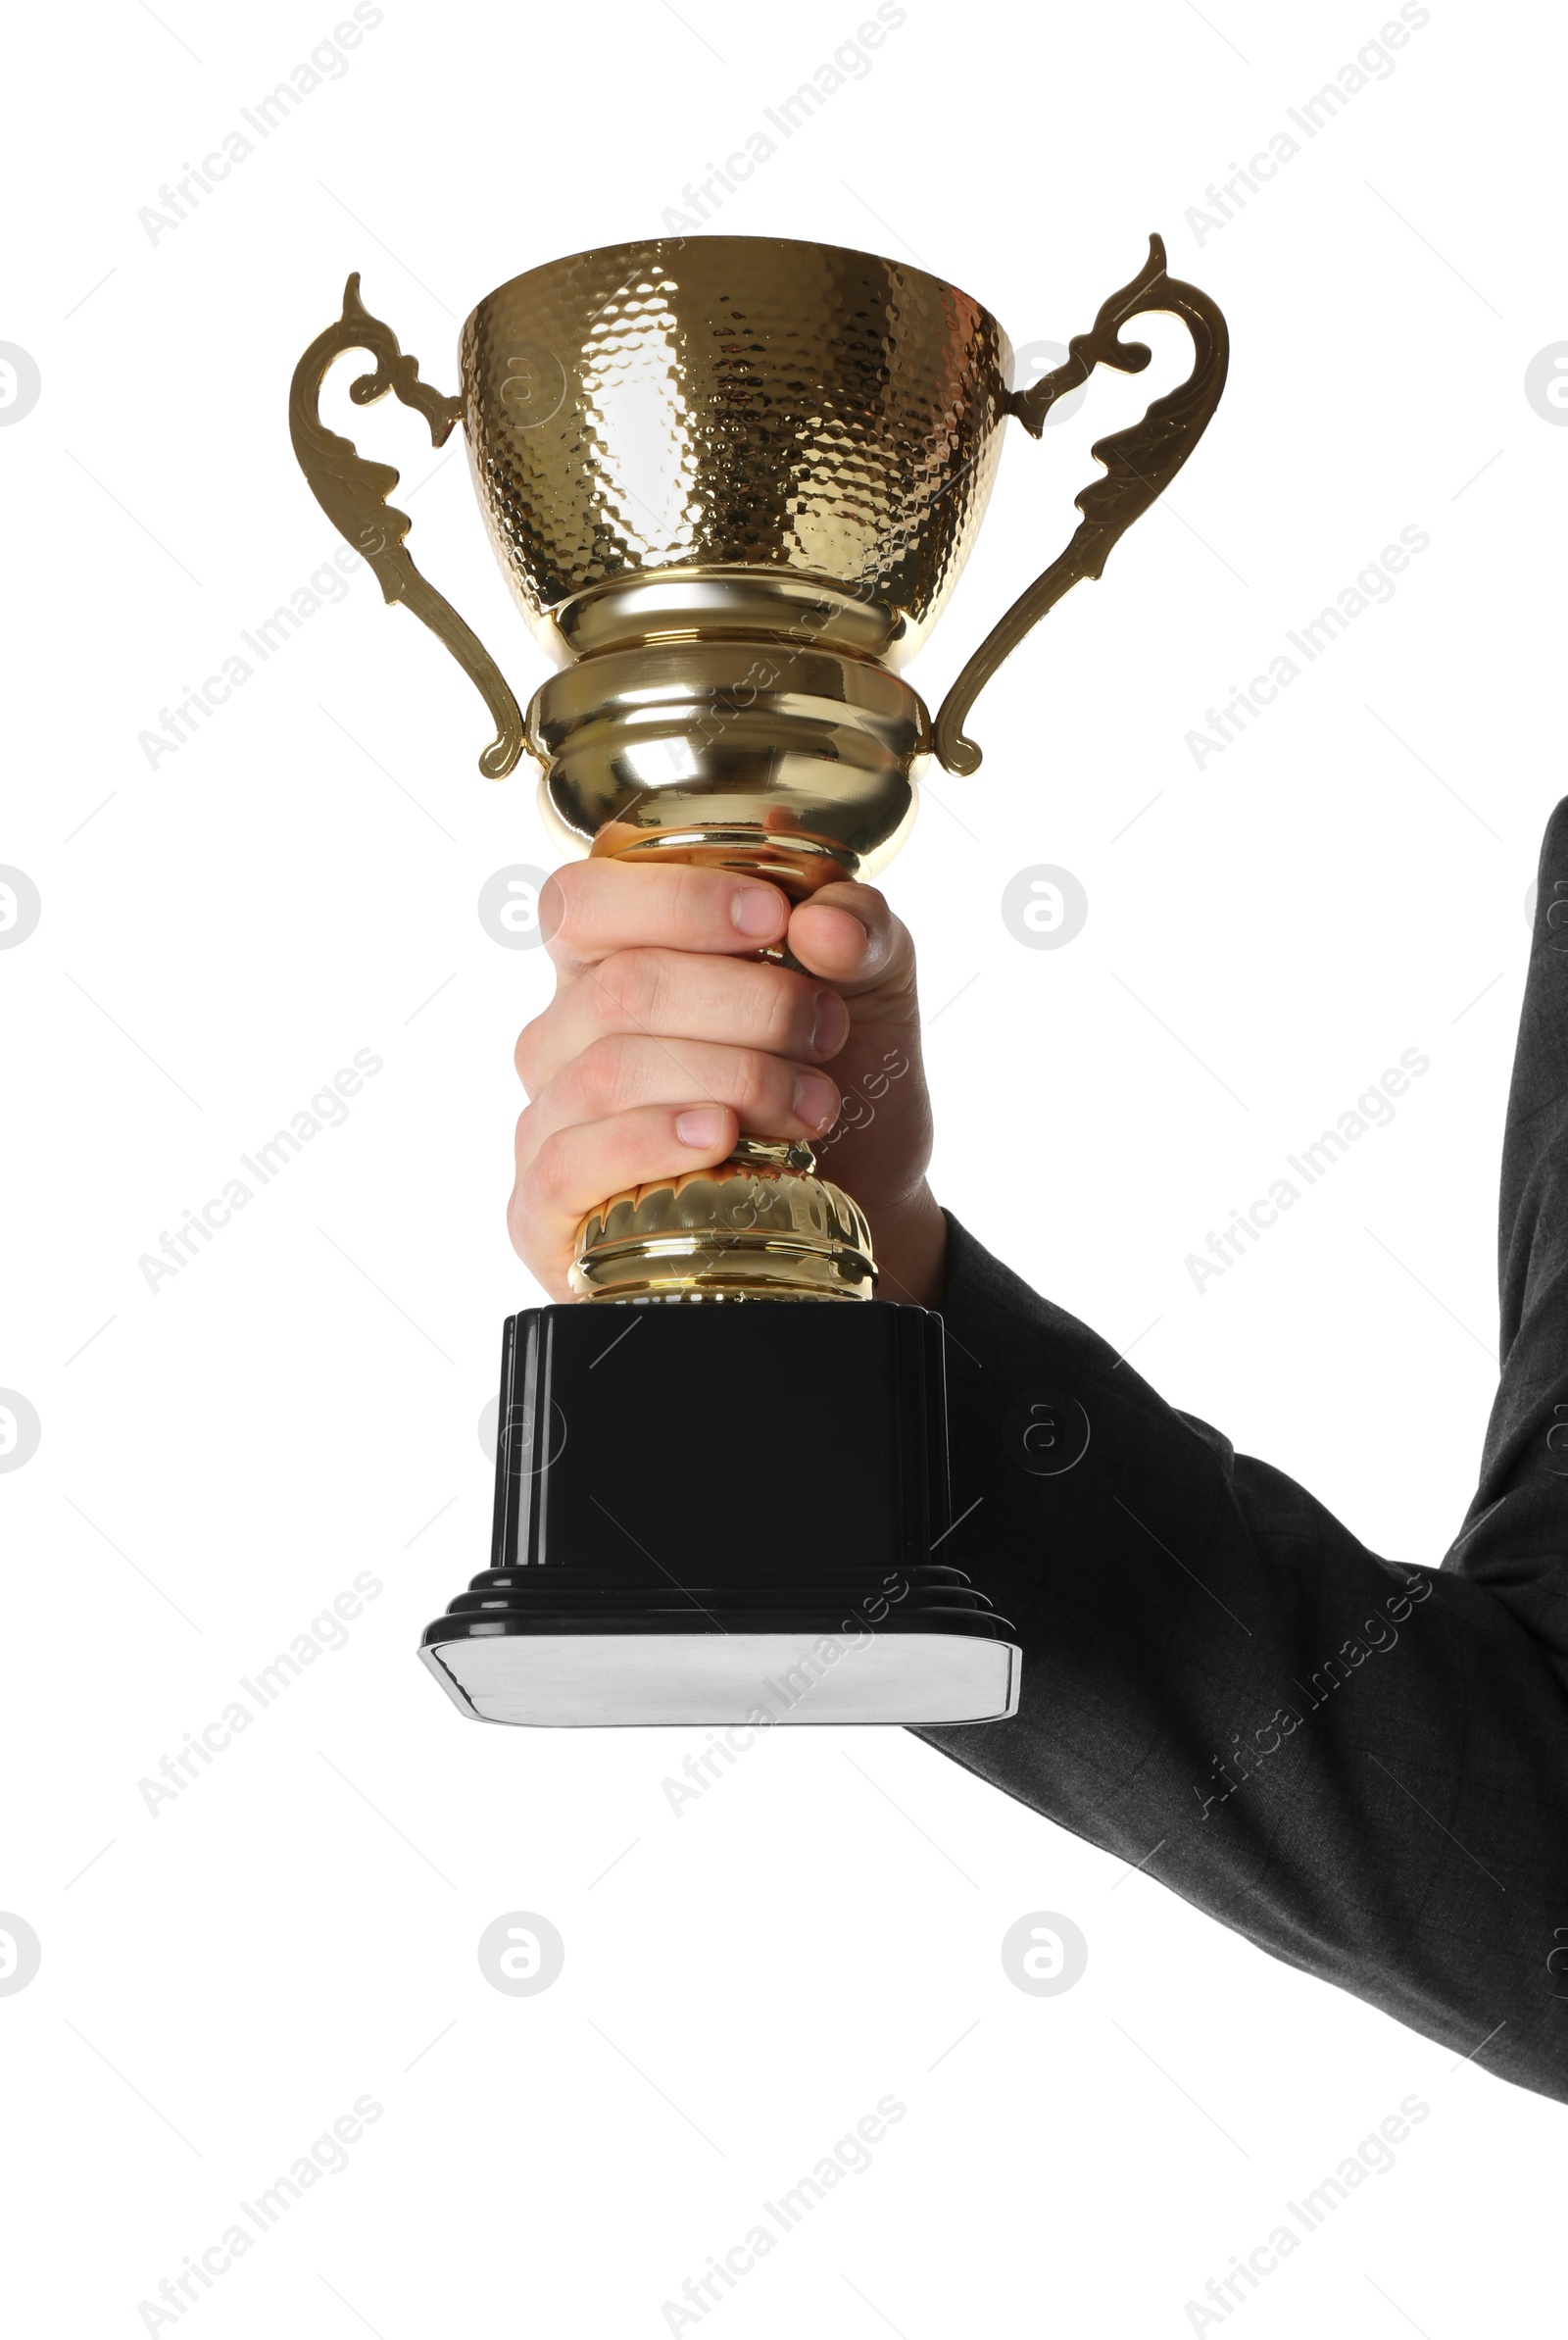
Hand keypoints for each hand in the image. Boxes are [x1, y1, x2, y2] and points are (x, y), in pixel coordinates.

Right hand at [508, 861, 946, 1306]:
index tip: (772, 917)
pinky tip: (719, 1136)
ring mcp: (548, 1124)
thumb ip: (860, 927)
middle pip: (622, 990)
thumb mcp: (868, 983)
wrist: (857, 1197)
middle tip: (827, 1029)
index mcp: (606, 960)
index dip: (674, 899)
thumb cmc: (831, 1073)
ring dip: (731, 1079)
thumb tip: (823, 925)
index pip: (583, 901)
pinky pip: (570, 1164)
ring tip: (815, 1103)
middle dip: (746, 1004)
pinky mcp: (546, 1213)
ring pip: (609, 1074)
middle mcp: (561, 1037)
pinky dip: (652, 1142)